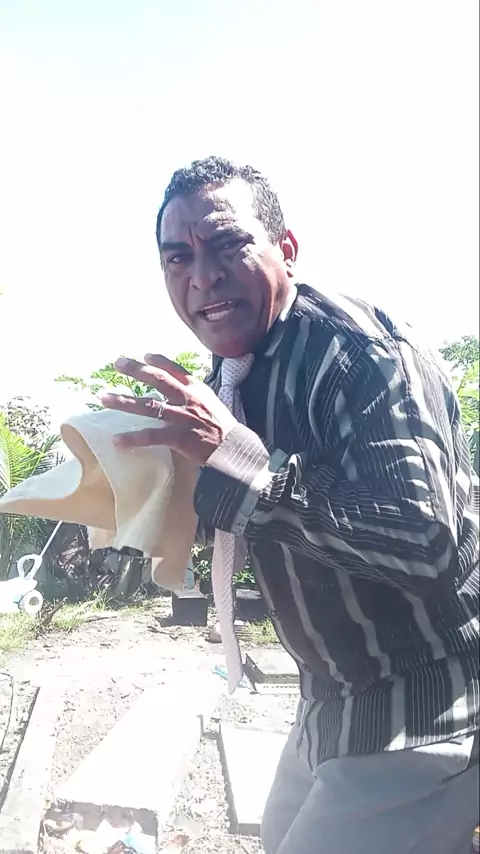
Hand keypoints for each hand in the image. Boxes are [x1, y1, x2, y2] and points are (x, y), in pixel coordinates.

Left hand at [100, 354, 235, 465]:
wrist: (234, 449)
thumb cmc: (224, 427)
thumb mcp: (212, 402)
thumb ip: (196, 395)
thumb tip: (181, 389)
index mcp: (196, 389)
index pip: (175, 369)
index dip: (159, 361)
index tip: (145, 356)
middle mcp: (187, 398)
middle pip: (157, 379)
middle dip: (135, 370)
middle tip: (117, 364)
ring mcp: (181, 417)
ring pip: (147, 405)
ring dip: (123, 401)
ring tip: (104, 398)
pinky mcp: (177, 437)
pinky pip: (150, 436)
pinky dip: (133, 439)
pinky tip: (117, 441)